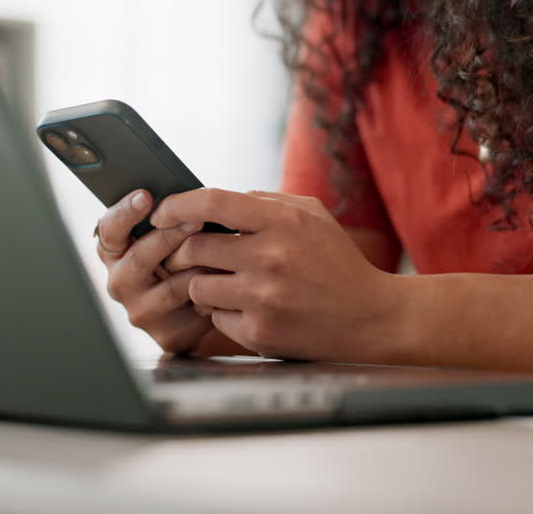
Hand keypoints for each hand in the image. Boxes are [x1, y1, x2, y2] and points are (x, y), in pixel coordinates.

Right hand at [96, 189, 213, 353]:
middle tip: (198, 219)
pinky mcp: (166, 334)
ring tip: (224, 252)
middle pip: (140, 257)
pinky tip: (228, 283)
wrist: (199, 309)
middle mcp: (120, 282)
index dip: (125, 212)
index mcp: (115, 252)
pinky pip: (194, 310)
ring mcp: (141, 311)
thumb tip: (186, 197)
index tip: (146, 195)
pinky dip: (213, 294)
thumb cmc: (184, 259)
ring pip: (172, 286)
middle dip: (171, 236)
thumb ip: (167, 220)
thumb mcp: (169, 236)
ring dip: (200, 267)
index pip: (109, 229)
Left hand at [154, 189, 406, 361]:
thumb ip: (265, 201)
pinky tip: (246, 308)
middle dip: (183, 251)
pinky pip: (215, 317)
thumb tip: (213, 202)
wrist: (371, 319)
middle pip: (193, 247)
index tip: (162, 211)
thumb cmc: (337, 262)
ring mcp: (263, 298)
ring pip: (197, 286)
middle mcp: (270, 257)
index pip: (212, 202)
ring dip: (201, 283)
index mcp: (282, 222)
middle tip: (188, 255)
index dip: (177, 204)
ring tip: (225, 282)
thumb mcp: (311, 215)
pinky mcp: (259, 332)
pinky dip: (222, 312)